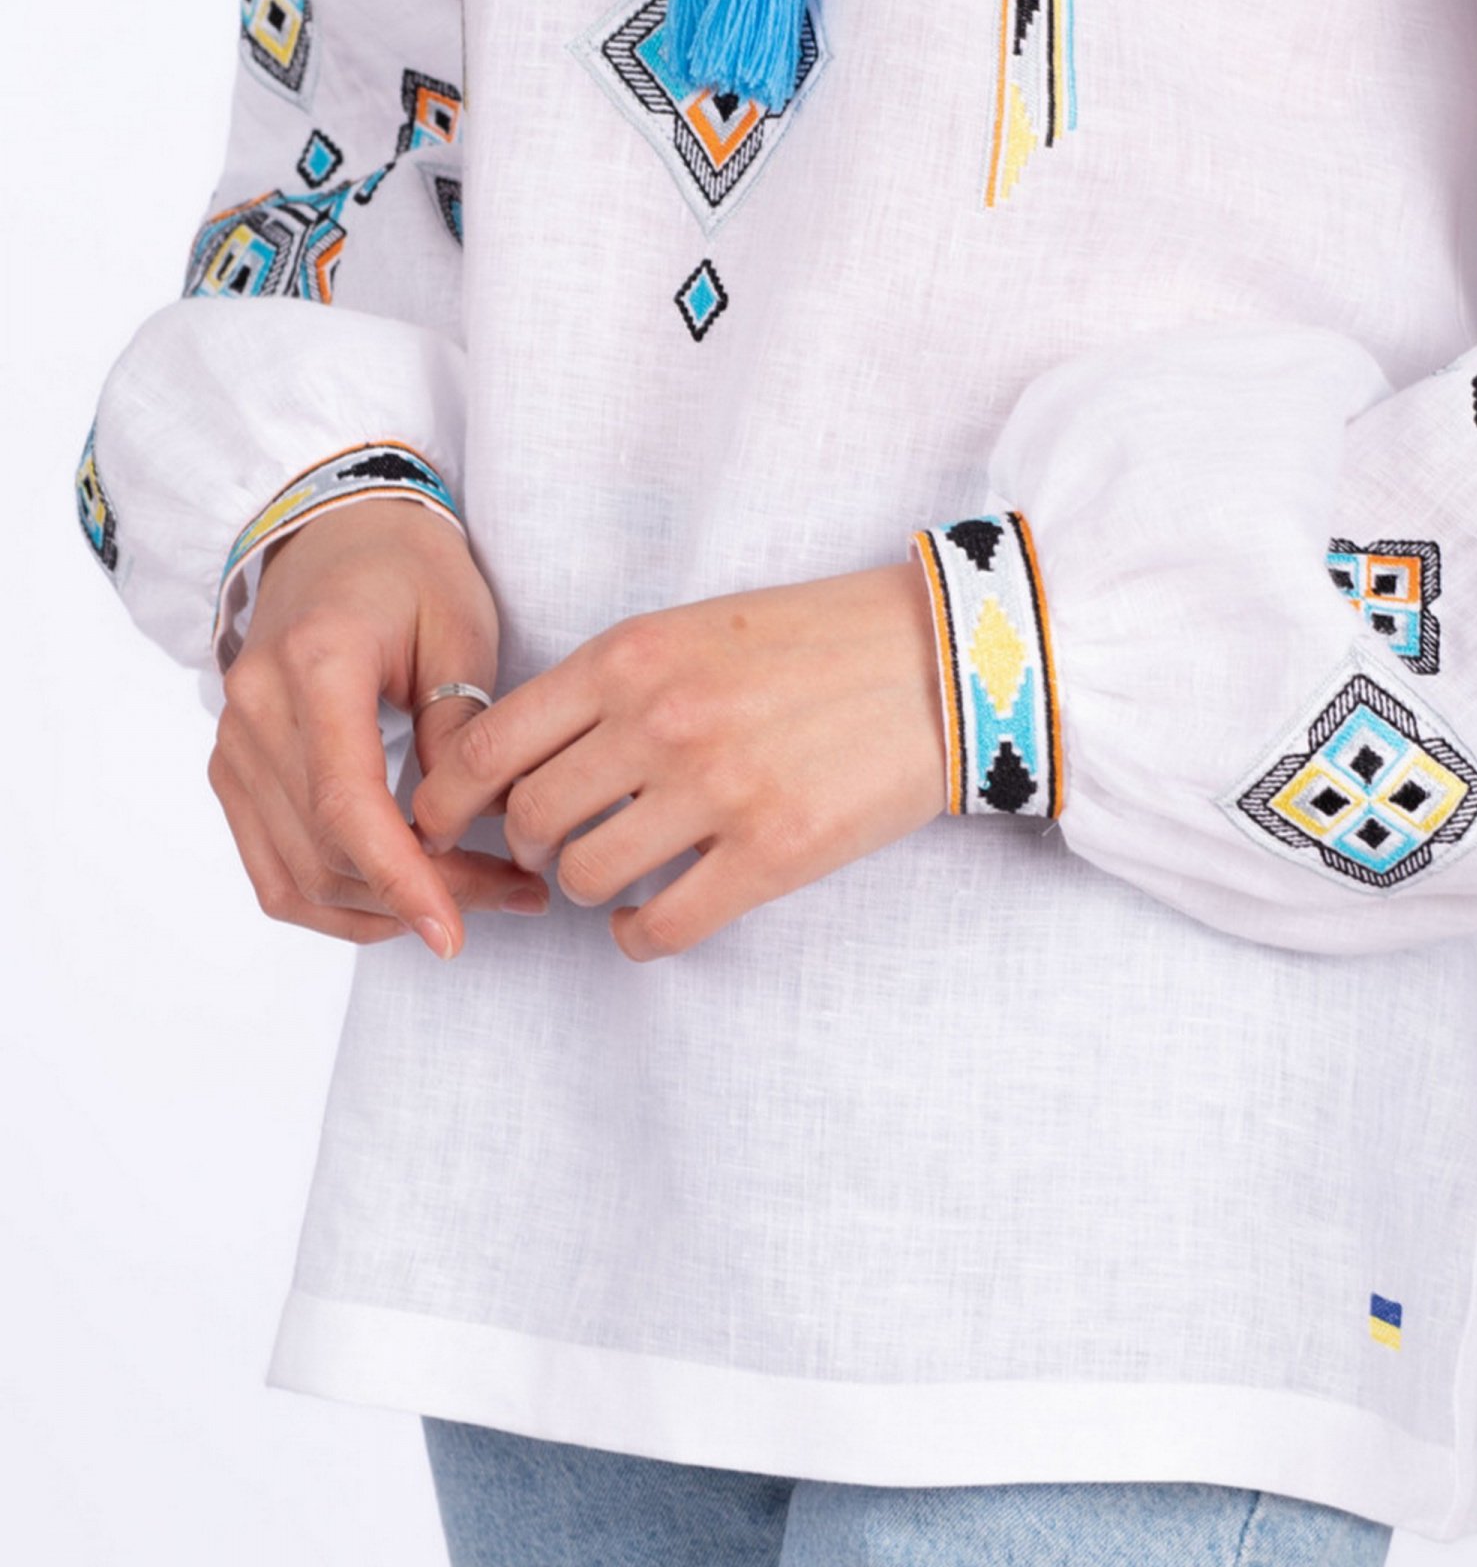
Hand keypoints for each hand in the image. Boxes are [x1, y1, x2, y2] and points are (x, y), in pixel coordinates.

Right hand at [211, 498, 544, 953]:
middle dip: (418, 898)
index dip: (402, 880)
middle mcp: (256, 710)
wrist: (334, 532)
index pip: (345, 803)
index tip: (455, 932)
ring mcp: (234, 746)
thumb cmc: (409, 569)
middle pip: (324, 853)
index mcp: (317, 665)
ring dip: (381, 912)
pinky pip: (275, 868)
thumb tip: (473, 830)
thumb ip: (461, 728)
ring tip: (472, 900)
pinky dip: (339, 899)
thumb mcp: (461, 629)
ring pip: (294, 878)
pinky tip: (408, 894)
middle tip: (512, 895)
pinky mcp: (235, 771)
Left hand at [409, 563, 947, 958]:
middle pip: (529, 819)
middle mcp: (659, 722)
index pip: (488, 745)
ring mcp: (714, 790)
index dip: (448, 799)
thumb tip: (525, 759)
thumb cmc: (814, 640)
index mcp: (630, 657)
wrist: (939, 660)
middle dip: (525, 847)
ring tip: (615, 873)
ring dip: (586, 889)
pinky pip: (660, 927)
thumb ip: (609, 685)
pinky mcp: (770, 853)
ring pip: (586, 878)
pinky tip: (652, 917)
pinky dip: (638, 936)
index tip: (446, 821)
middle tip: (550, 848)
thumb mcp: (693, 630)